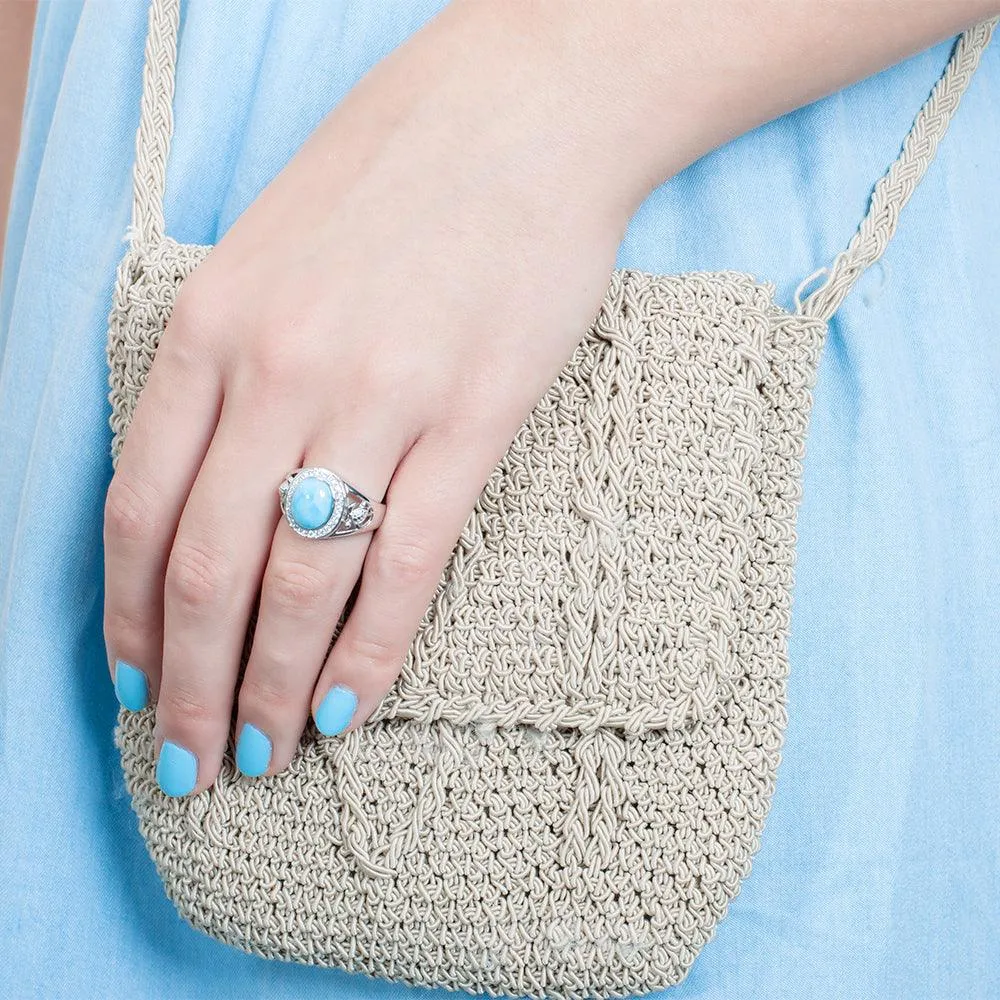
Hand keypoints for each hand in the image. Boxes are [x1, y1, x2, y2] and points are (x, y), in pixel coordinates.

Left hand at [102, 1, 646, 794]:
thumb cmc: (394, 178)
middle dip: (189, 685)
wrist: (524, 113)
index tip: (133, 688)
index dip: (128, 620)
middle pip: (208, 570)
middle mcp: (280, 371)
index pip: (140, 509)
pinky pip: (409, 562)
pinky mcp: (473, 418)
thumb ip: (226, 374)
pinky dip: (371, 649)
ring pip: (302, 582)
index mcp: (211, 327)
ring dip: (274, 685)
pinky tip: (352, 707)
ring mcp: (378, 399)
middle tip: (191, 761)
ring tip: (264, 753)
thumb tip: (212, 499)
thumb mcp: (266, 256)